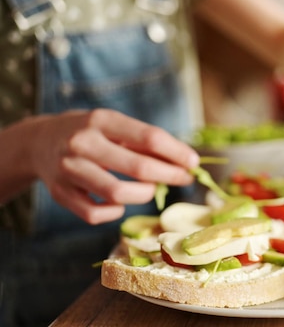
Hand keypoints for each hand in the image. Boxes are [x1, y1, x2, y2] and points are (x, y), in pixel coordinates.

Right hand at [18, 109, 198, 223]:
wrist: (38, 142)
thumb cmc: (91, 134)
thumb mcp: (114, 125)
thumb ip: (144, 142)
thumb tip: (185, 161)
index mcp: (101, 120)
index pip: (149, 137)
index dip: (176, 152)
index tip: (194, 162)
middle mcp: (83, 143)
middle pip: (138, 167)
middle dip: (169, 176)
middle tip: (184, 179)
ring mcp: (69, 169)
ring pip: (118, 194)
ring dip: (144, 195)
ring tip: (150, 189)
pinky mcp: (60, 193)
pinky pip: (96, 214)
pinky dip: (115, 212)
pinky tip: (121, 203)